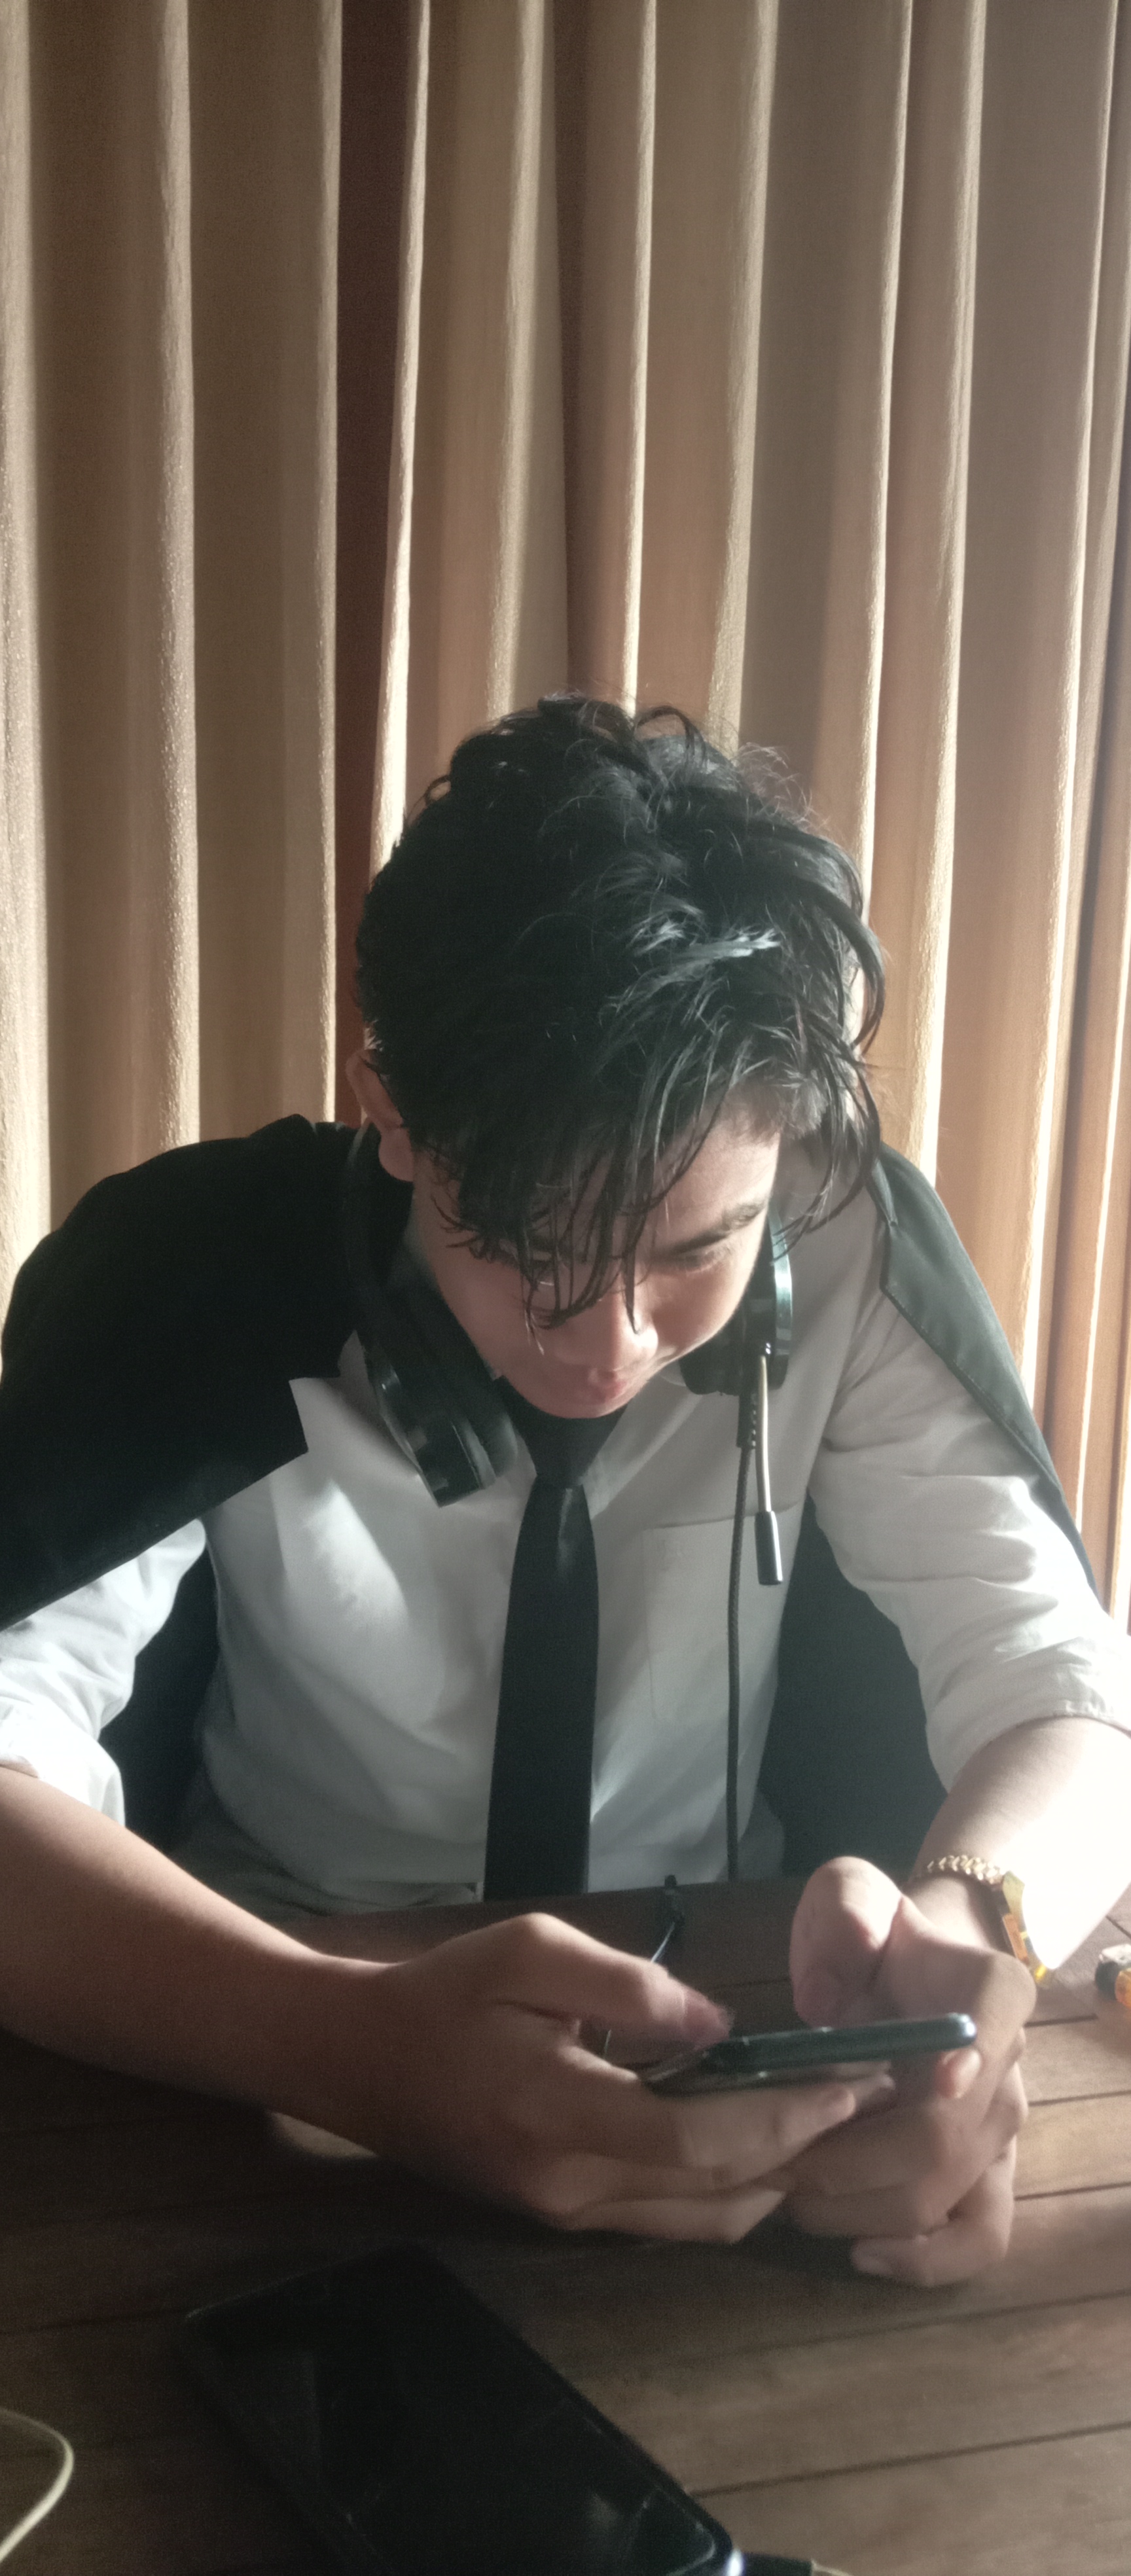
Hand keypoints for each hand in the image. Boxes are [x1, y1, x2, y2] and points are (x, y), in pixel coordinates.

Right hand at [325, 1912, 860, 2239]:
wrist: (358, 2061)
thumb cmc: (445, 1993)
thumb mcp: (528, 1952)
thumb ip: (627, 1985)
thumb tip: (720, 2024)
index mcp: (555, 2114)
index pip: (694, 2141)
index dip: (781, 2118)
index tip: (850, 2079)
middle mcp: (567, 2187)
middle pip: (713, 2191)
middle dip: (804, 2149)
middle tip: (875, 2101)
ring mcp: (566, 2215)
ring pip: (701, 2221)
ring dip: (777, 2179)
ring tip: (839, 2125)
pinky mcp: (565, 2219)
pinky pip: (670, 2221)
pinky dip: (731, 2190)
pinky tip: (769, 2146)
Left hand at [777, 1857, 1034, 2283]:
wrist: (908, 1968)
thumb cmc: (875, 1934)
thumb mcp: (850, 1894)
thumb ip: (846, 1914)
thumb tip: (831, 1995)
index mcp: (994, 1992)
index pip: (991, 2030)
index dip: (953, 2070)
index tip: (909, 2086)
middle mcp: (1008, 2071)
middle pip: (939, 2141)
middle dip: (845, 2162)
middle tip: (772, 2157)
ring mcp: (999, 2134)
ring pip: (942, 2199)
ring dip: (856, 2210)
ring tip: (789, 2193)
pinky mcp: (984, 2179)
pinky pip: (977, 2241)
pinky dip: (924, 2262)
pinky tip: (861, 2253)